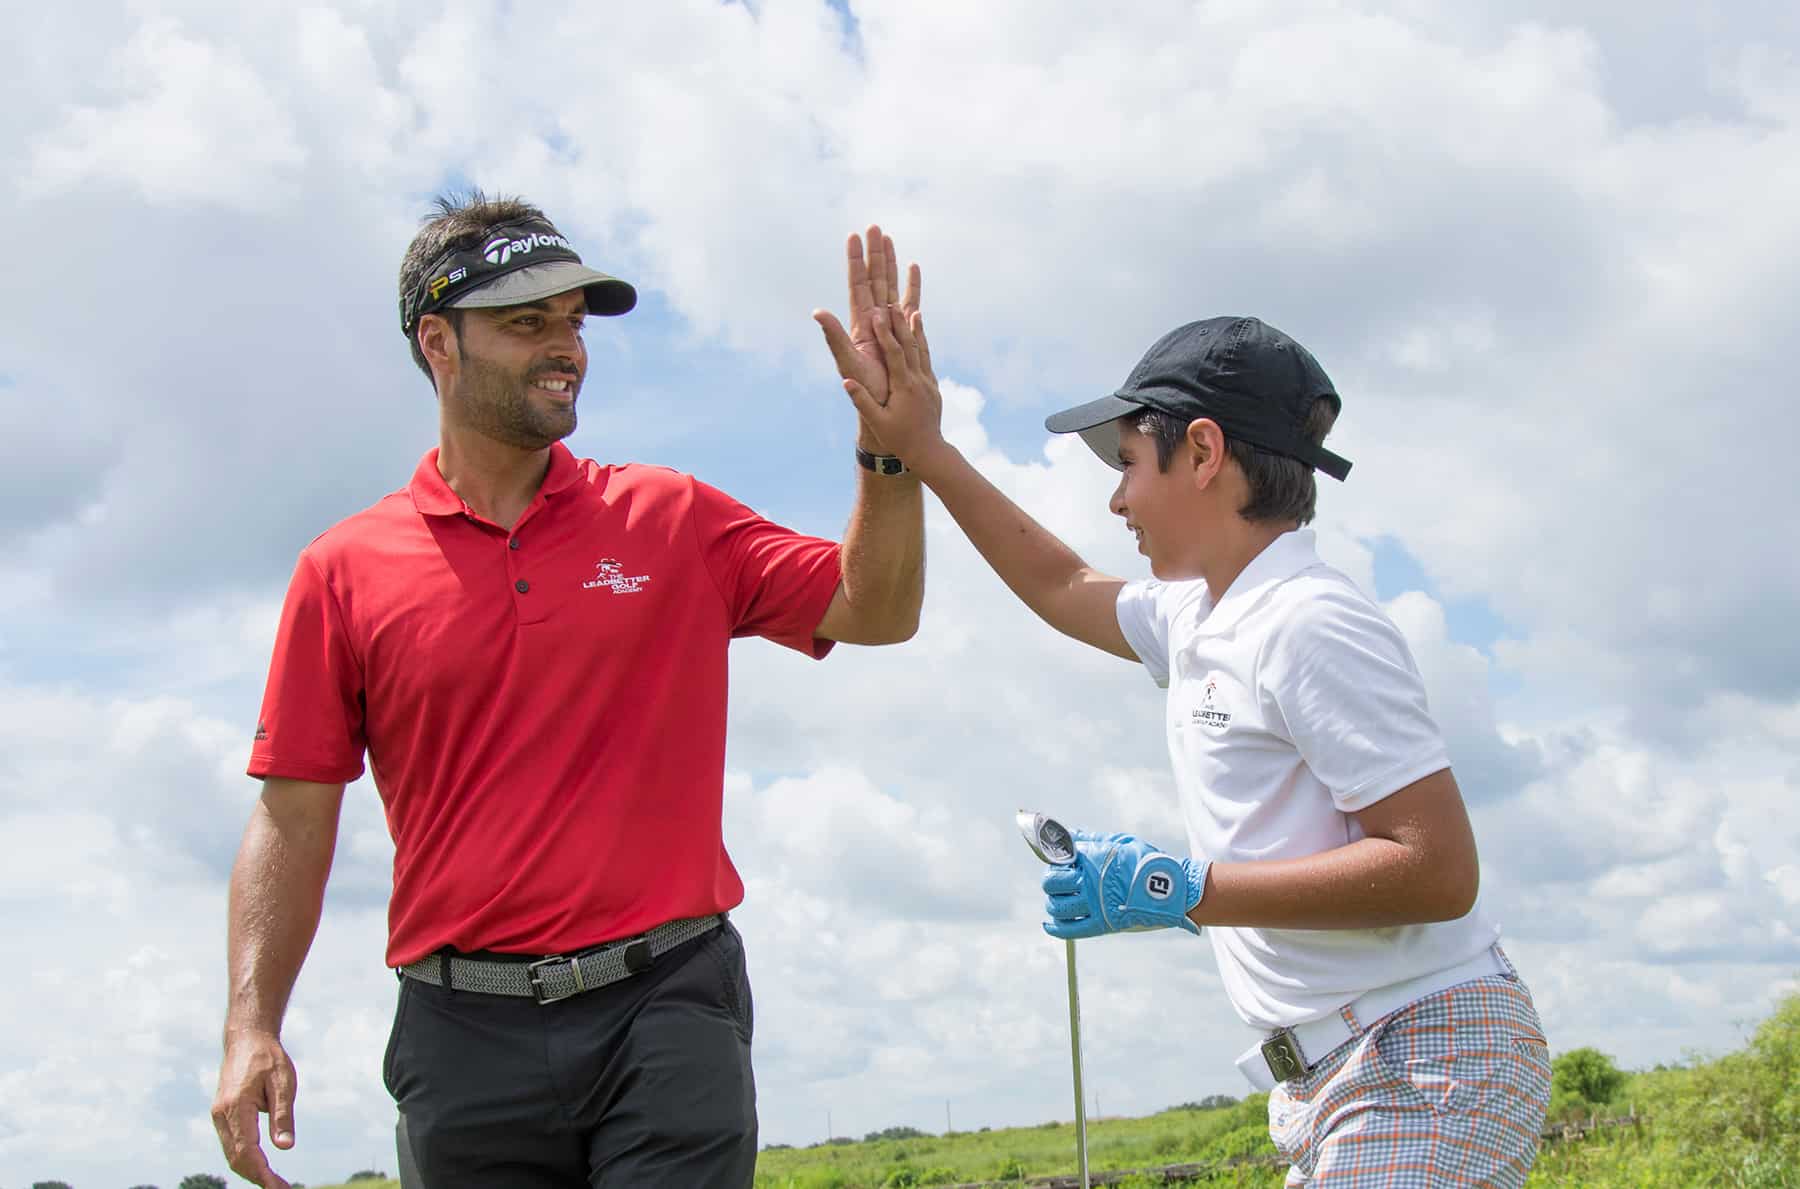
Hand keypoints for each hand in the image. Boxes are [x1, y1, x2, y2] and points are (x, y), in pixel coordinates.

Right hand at [211, 1029, 297, 1188]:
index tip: (279, 1187)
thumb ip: (282, 1115)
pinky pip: (231, 1144)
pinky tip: (261, 1166)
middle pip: (236, 1158)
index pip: (247, 1151)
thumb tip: (285, 1147)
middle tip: (281, 1188)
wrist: (247, 1039)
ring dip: (251, 1170)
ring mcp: (218, 1115)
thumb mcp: (283, 1082)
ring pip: (231, 1154)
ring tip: (274, 1182)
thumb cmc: (268, 1057)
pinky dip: (245, 1158)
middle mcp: (221, 1115)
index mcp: (235, 1107)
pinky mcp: (222, 1114)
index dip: (262, 1174)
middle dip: (258, 1177)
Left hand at [813, 224, 920, 443]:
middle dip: (874, 253)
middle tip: (874, 227)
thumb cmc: (865, 389)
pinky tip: (913, 269)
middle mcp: (873, 319)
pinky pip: (910, 303)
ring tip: (889, 239)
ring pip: (890, 286)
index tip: (854, 237)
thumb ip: (833, 337)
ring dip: (890, 263)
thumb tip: (817, 312)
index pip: (857, 284)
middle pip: (874, 279)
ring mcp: (889, 324)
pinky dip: (912, 285)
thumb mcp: (847, 362)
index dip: (856, 261)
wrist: (886, 407)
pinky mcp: (904, 332)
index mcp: (860, 323)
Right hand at [836, 294, 948, 469]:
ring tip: (913, 310)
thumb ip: (862, 401)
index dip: (886, 332)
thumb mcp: (877, 422)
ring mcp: (928, 383)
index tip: (878, 314)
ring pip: (922, 350)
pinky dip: (923, 346)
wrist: (929, 452)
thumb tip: (846, 381)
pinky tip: (920, 338)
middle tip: (893, 303)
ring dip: (916, 330)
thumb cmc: (900, 439)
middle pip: (910, 345)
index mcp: (904, 386)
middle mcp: (919, 380)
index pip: (894, 353)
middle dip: (900, 323)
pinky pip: (927, 361)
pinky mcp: (932, 387)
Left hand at [1042, 829, 1207, 939]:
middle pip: (1052, 883)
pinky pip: (1070, 929)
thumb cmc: (1145, 861)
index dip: (1055, 861)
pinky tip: (1048, 923)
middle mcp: (1088, 882)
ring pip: (1057, 906)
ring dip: (1053, 902)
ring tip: (1058, 899)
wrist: (1168, 888)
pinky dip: (1055, 927)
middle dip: (1051, 881)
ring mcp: (1094, 905)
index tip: (1060, 863)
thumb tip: (1069, 833)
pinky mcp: (1101, 925)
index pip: (1057, 861)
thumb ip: (1091, 840)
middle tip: (1058, 881)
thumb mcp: (1118, 842)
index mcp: (1091, 860)